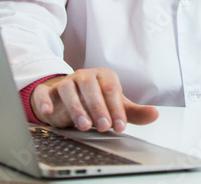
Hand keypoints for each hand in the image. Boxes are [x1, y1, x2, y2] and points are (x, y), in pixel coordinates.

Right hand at [30, 68, 159, 131]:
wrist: (67, 99)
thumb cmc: (96, 101)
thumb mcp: (115, 106)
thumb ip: (134, 113)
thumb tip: (155, 115)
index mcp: (103, 76)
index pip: (111, 90)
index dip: (116, 109)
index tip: (120, 126)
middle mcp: (85, 76)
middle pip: (91, 88)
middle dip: (98, 108)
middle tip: (104, 126)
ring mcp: (65, 82)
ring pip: (69, 90)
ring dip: (77, 108)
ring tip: (84, 125)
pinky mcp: (49, 91)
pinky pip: (45, 93)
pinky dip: (45, 101)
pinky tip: (49, 111)